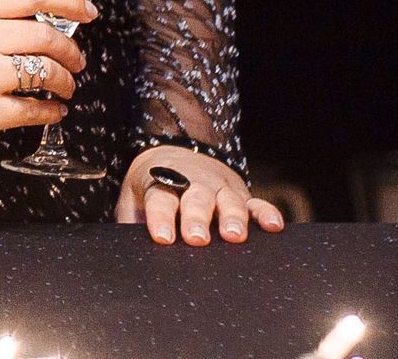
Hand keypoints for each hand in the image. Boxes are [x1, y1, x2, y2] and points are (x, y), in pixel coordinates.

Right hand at [0, 0, 97, 155]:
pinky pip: (34, 110)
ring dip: (66, 82)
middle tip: (77, 61)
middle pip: (47, 37)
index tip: (89, 12)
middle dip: (72, 51)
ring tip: (66, 87)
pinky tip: (53, 111)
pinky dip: (52, 112)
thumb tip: (48, 23)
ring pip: (46, 73)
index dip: (69, 0)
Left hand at [114, 143, 285, 244]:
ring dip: (231, 217)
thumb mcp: (132, 197)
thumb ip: (130, 220)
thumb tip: (123, 247)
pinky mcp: (241, 194)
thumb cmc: (152, 184)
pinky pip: (257, 203)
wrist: (173, 150)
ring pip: (227, 199)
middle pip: (195, 198)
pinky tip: (274, 226)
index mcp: (162, 182)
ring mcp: (219, 187)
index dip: (160, 217)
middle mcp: (193, 183)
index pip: (160, 198)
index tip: (162, 237)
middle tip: (196, 238)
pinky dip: (266, 213)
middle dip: (196, 217)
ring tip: (233, 235)